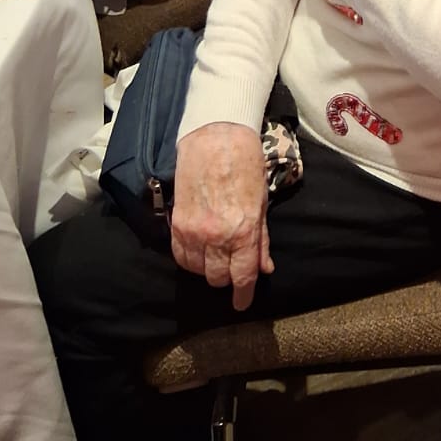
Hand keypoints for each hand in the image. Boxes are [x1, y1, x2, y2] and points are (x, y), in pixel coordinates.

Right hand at [171, 123, 271, 309]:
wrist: (216, 137)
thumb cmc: (246, 165)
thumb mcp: (261, 202)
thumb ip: (261, 239)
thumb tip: (264, 268)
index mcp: (243, 231)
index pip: (242, 276)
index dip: (243, 294)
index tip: (242, 303)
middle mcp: (217, 237)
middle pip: (217, 278)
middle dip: (227, 278)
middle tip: (232, 267)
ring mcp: (193, 231)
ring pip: (197, 270)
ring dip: (207, 268)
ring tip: (216, 254)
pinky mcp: (176, 223)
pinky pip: (180, 256)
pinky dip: (190, 259)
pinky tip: (199, 249)